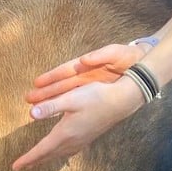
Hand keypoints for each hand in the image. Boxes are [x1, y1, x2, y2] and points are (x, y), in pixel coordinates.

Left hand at [12, 78, 143, 169]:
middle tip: (22, 166)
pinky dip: (60, 153)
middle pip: (49, 154)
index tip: (15, 166)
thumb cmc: (96, 97)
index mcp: (65, 133)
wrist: (121, 102)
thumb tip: (30, 114)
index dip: (28, 158)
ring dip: (47, 157)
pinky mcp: (88, 137)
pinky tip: (62, 150)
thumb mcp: (71, 99)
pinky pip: (69, 151)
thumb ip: (50, 107)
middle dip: (35, 160)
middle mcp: (73, 140)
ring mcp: (82, 140)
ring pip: (59, 154)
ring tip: (37, 160)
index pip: (41, 150)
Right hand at [25, 43, 144, 102]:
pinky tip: (56, 117)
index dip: (51, 76)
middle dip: (46, 92)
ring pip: (66, 95)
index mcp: (87, 67)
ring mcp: (88, 86)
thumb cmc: (128, 56)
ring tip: (35, 109)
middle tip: (28, 98)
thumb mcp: (116, 52)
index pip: (65, 71)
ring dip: (51, 101)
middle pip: (62, 85)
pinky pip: (77, 103)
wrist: (142, 64)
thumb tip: (83, 60)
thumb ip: (101, 55)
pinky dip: (65, 109)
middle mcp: (84, 76)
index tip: (37, 82)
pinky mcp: (95, 94)